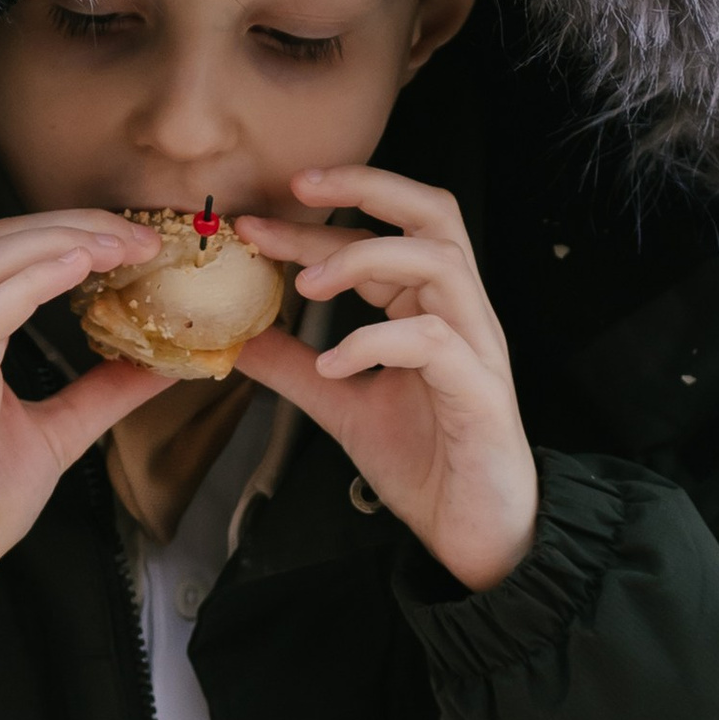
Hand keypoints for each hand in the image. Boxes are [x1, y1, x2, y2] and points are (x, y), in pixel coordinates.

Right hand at [0, 215, 168, 719]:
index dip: (76, 235)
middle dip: (76, 224)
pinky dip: (35, 279)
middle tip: (145, 234)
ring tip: (124, 244)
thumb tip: (161, 365)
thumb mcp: (58, 433)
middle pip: (4, 240)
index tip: (140, 242)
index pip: (14, 255)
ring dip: (63, 242)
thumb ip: (102, 393)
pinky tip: (82, 267)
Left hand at [232, 167, 538, 591]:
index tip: (253, 222)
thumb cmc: (425, 460)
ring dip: (367, 259)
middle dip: (366, 188)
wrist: (474, 532)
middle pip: (432, 214)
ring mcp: (477, 346)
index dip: (315, 224)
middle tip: (296, 190)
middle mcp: (460, 312)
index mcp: (429, 307)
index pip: (378, 236)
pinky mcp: (481, 390)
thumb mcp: (341, 405)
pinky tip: (333, 364)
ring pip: (440, 261)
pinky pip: (435, 341)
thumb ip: (295, 367)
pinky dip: (376, 341)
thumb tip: (237, 338)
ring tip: (306, 286)